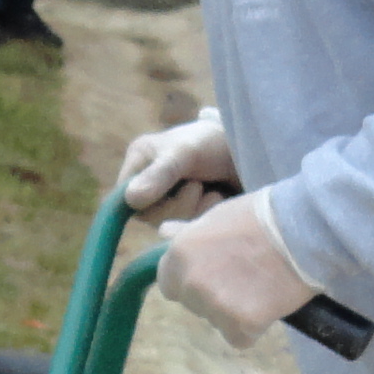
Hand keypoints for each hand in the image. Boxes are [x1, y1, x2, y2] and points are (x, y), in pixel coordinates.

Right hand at [116, 109, 233, 219]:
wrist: (249, 152)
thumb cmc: (213, 143)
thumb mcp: (185, 153)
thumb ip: (160, 174)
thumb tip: (130, 199)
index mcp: (139, 163)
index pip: (125, 198)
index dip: (147, 201)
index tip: (171, 189)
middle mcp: (148, 185)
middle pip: (150, 217)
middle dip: (179, 204)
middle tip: (197, 184)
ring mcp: (169, 203)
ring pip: (170, 225)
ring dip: (195, 210)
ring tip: (210, 189)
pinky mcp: (188, 216)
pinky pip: (188, 230)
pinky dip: (204, 217)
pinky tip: (216, 201)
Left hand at [157, 188, 316, 350]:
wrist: (302, 231)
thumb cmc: (259, 216)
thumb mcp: (217, 216)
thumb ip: (188, 233)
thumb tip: (163, 233)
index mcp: (179, 255)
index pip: (168, 284)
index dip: (191, 280)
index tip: (214, 272)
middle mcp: (191, 283)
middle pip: (193, 305)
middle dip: (212, 296)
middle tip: (242, 277)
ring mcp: (215, 306)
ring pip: (216, 322)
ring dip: (233, 312)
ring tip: (260, 287)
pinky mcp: (241, 325)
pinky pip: (240, 338)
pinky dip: (253, 328)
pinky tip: (268, 305)